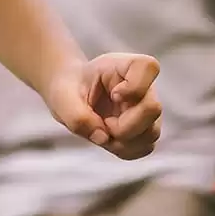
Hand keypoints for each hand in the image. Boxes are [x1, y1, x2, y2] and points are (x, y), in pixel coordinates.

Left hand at [45, 53, 161, 160]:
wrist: (70, 97)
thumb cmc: (69, 90)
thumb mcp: (62, 96)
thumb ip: (77, 115)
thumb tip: (103, 138)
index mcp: (126, 66)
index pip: (148, 67)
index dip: (134, 86)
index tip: (113, 94)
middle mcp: (145, 88)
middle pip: (152, 109)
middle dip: (124, 125)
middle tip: (104, 121)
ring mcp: (148, 111)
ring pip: (151, 133)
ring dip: (122, 140)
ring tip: (102, 129)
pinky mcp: (146, 132)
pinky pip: (144, 148)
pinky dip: (123, 149)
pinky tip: (108, 139)